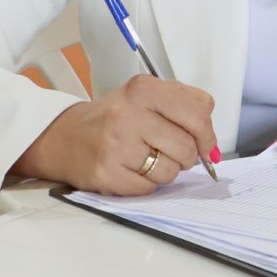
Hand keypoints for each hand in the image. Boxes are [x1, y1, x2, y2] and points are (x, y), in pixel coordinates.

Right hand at [13, 75, 217, 195]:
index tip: (203, 142)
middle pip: (188, 146)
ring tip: (146, 159)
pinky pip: (149, 188)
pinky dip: (146, 183)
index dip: (207, 133)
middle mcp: (129, 113)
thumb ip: (184, 110)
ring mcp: (116, 144)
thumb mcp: (146, 97)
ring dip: (166, 171)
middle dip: (188, 155)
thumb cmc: (114, 118)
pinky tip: (130, 170)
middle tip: (172, 152)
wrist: (64, 136)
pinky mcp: (106, 173)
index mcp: (144, 89)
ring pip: (171, 171)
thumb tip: (212, 148)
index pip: (200, 111)